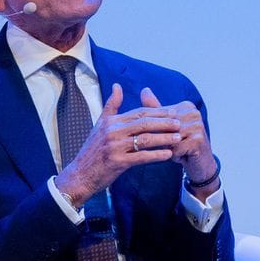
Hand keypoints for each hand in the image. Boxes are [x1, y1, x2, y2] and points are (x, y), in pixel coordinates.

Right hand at [55, 83, 178, 206]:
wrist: (80, 174)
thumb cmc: (93, 150)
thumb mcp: (100, 124)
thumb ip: (111, 105)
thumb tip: (117, 85)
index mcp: (111, 121)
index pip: (139, 112)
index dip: (157, 112)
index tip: (172, 113)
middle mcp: (113, 131)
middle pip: (144, 123)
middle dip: (164, 123)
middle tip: (179, 123)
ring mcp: (115, 147)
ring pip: (145, 139)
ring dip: (164, 138)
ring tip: (178, 138)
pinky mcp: (117, 162)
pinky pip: (141, 157)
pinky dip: (156, 155)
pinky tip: (168, 155)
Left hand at [140, 87, 217, 188]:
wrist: (202, 164)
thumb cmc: (183, 144)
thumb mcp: (168, 126)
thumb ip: (156, 108)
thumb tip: (144, 90)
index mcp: (186, 106)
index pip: (161, 116)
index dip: (157, 129)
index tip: (166, 136)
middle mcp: (193, 113)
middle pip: (164, 127)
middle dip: (162, 139)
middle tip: (171, 146)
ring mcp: (197, 126)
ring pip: (168, 139)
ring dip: (168, 148)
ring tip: (177, 150)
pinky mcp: (198, 140)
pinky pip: (175, 149)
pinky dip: (175, 155)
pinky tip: (183, 156)